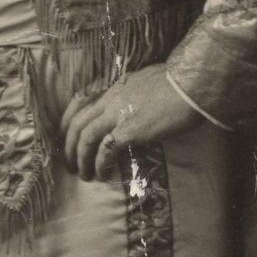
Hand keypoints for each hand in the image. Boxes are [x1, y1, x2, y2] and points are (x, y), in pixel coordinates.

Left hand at [60, 69, 201, 180]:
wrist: (191, 84)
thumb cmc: (179, 83)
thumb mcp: (149, 80)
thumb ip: (137, 92)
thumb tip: (139, 104)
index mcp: (115, 88)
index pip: (80, 102)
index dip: (68, 122)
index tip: (65, 137)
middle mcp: (111, 100)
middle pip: (77, 123)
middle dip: (69, 146)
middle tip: (71, 164)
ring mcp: (118, 114)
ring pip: (85, 138)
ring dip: (81, 159)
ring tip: (84, 175)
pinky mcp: (130, 130)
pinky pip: (106, 150)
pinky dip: (100, 164)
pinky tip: (103, 174)